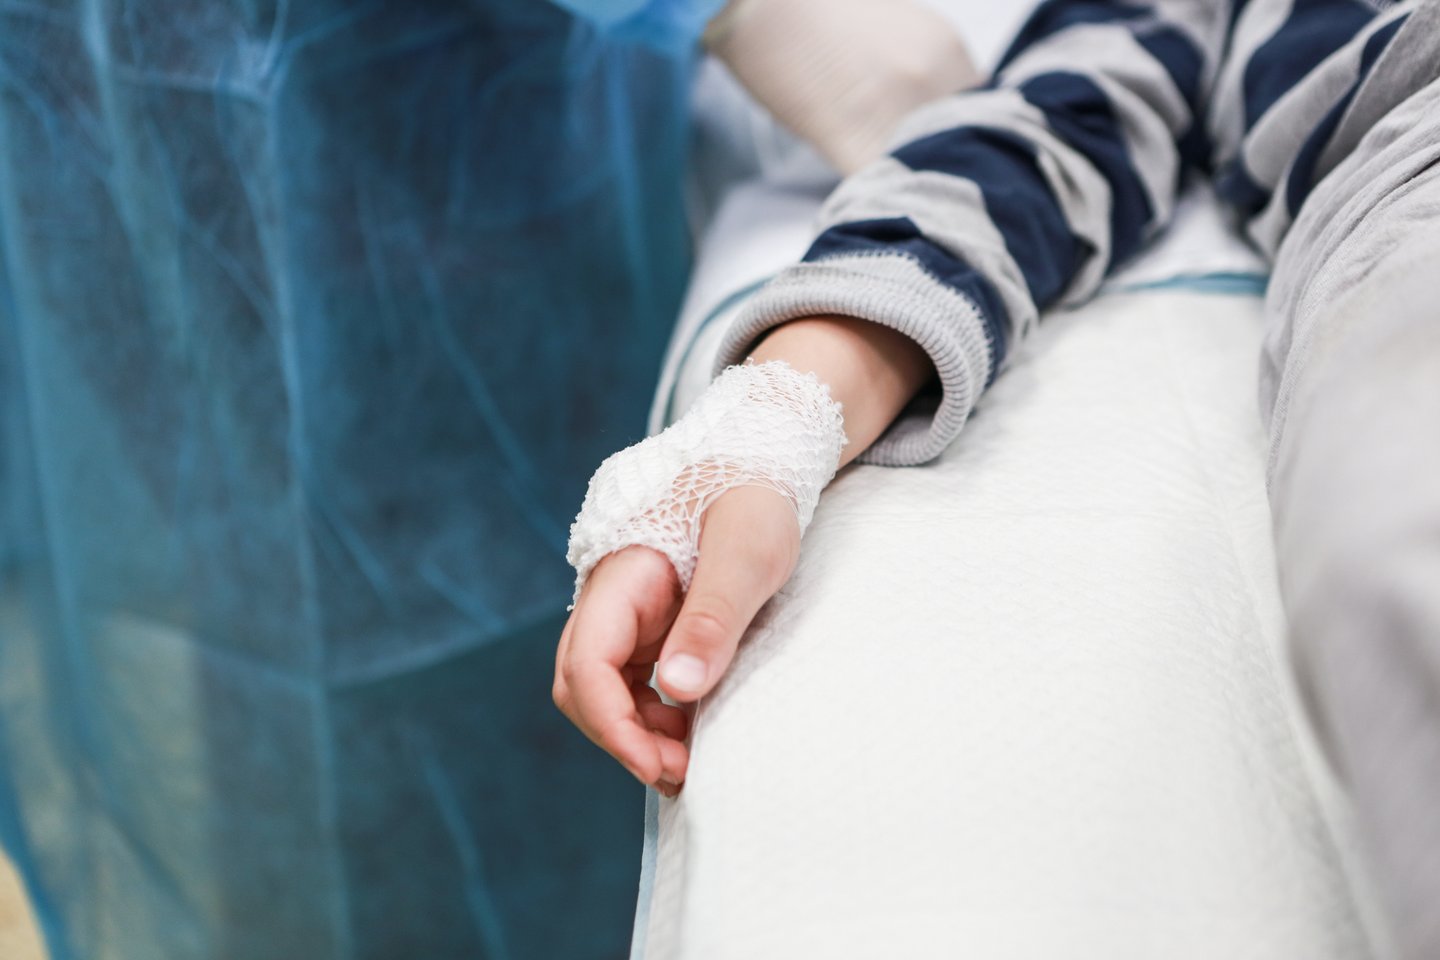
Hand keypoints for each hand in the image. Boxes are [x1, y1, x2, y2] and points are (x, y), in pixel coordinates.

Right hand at [552, 485, 799, 795]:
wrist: (763, 460)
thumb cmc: (755, 496)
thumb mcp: (748, 553)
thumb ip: (713, 617)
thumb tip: (678, 688)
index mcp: (622, 575)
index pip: (587, 664)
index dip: (613, 725)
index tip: (658, 766)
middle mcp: (613, 598)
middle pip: (581, 685)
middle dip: (621, 738)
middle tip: (681, 775)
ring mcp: (629, 614)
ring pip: (604, 690)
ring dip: (637, 734)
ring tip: (691, 761)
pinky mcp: (652, 626)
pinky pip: (633, 682)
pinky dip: (655, 717)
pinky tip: (692, 733)